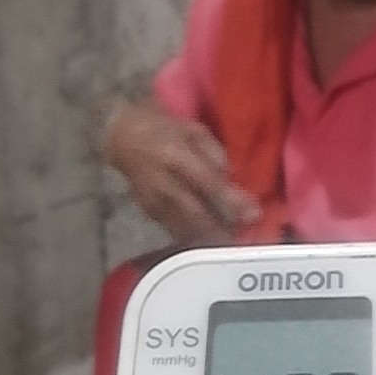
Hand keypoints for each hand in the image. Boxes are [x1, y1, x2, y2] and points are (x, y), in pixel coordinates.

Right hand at [105, 98, 260, 242]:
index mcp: (176, 156)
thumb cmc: (163, 129)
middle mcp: (163, 182)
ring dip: (209, 239)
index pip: (209, 184)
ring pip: (184, 228)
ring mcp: (153, 200)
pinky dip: (193, 239)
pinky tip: (209, 243)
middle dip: (222, 230)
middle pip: (196, 213)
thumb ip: (215, 154)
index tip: (254, 215)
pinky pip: (173, 230)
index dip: (233, 202)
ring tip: (231, 245)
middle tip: (245, 241)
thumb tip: (231, 180)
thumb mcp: (194, 130)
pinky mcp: (148, 212)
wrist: (121, 137)